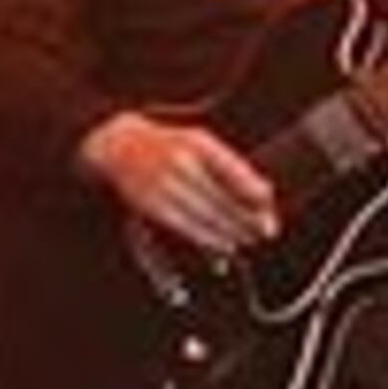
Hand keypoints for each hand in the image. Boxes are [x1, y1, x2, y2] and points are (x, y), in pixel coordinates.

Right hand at [78, 110, 275, 256]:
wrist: (119, 145)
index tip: (268, 202)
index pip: (231, 168)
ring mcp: (163, 184)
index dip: (252, 188)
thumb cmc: (169, 146)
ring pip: (205, 216)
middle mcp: (179, 163)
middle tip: (265, 230)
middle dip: (246, 217)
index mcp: (195, 143)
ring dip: (231, 232)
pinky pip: (185, 227)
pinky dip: (208, 239)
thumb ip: (231, 166)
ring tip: (247, 239)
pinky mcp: (151, 205)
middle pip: (221, 197)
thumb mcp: (200, 143)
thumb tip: (265, 193)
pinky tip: (223, 245)